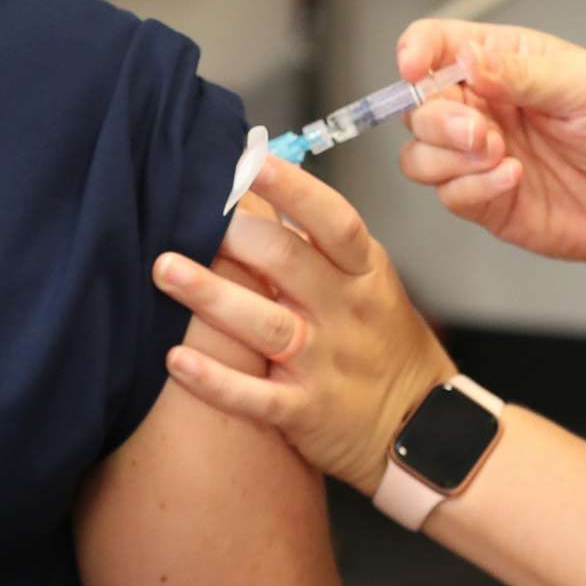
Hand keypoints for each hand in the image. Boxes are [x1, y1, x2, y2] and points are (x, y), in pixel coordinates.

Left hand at [156, 156, 454, 494]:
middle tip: (191, 215)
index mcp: (362, 272)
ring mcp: (326, 363)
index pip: (333, 220)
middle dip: (237, 236)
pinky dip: (215, 380)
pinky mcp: (308, 412)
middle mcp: (345, 311)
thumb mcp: (367, 282)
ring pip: (266, 324)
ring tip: (165, 270)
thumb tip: (256, 193)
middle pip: (290, 263)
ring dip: (211, 296)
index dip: (292, 187)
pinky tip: (175, 360)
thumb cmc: (380, 341)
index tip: (248, 160)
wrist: (420, 425)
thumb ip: (318, 245)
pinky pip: (256, 397)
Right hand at [395, 20, 585, 281]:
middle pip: (416, 104)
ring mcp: (478, 155)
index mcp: (502, 61)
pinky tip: (513, 179)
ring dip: (447, 155)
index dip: (415, 51)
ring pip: (417, 153)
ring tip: (499, 155)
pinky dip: (472, 188)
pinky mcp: (484, 199)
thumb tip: (468, 59)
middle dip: (437, 118)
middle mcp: (482, 106)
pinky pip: (447, 194)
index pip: (436, 43)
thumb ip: (524, 73)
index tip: (415, 68)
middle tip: (481, 132)